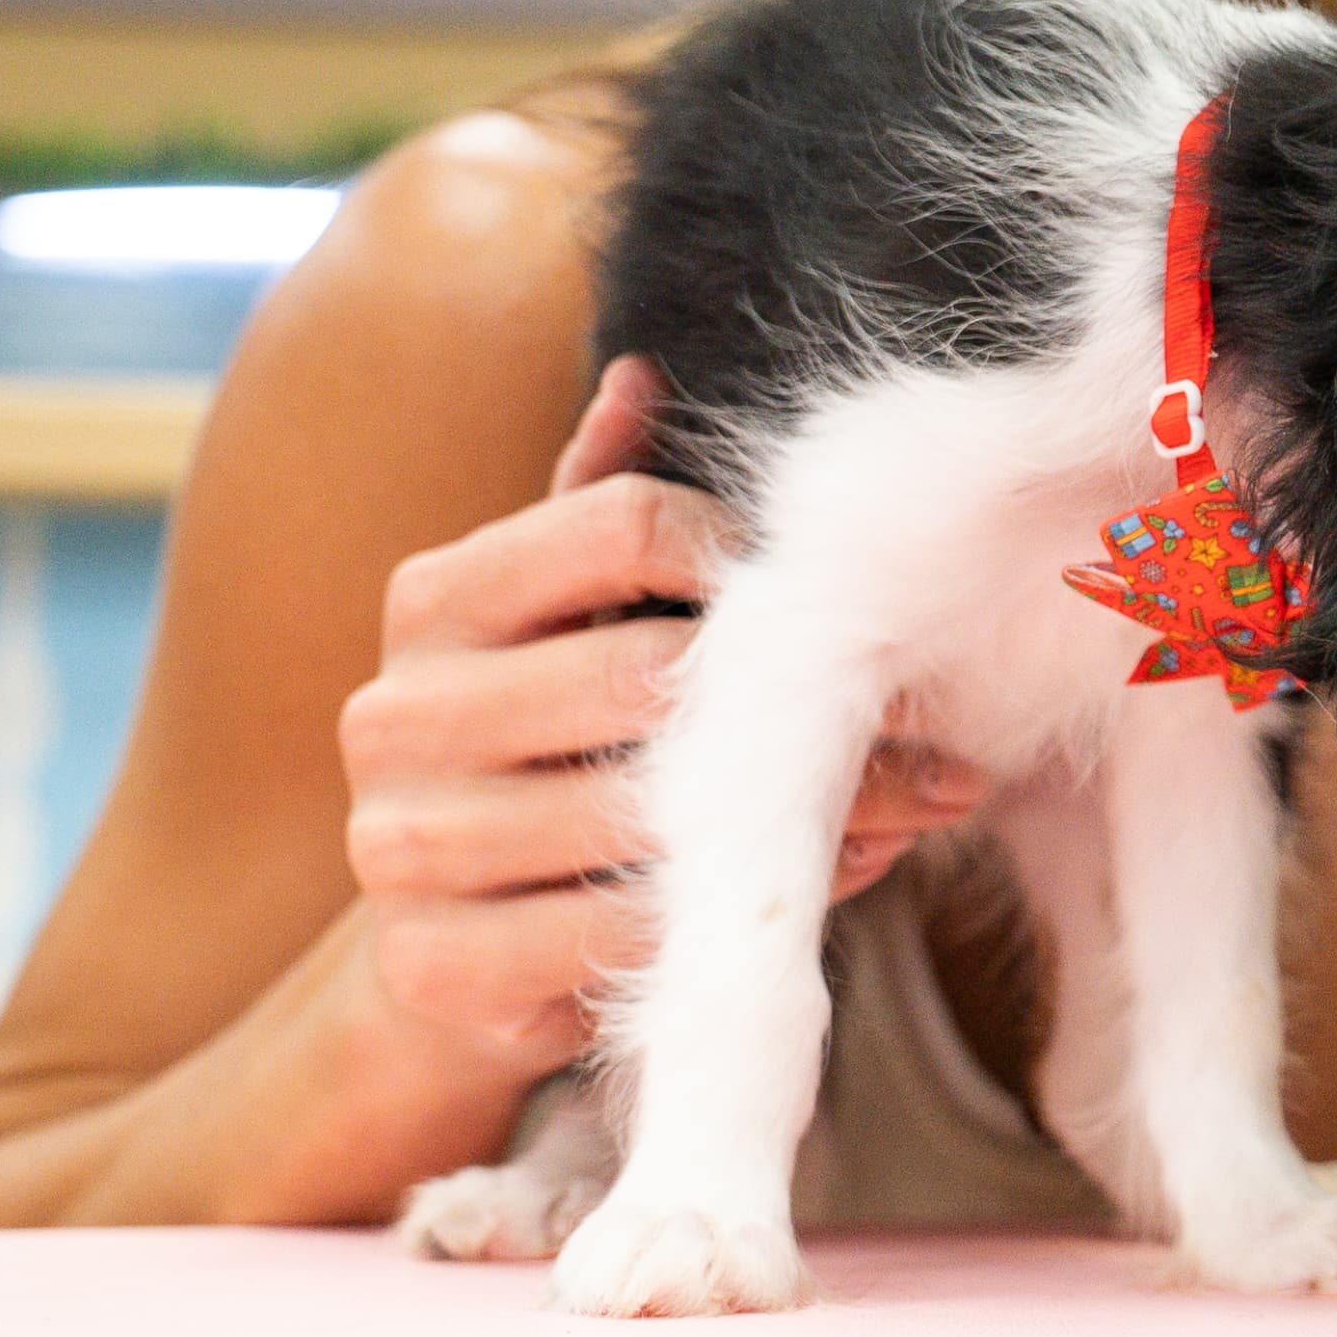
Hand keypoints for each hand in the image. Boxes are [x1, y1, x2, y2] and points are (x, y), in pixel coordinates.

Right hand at [335, 355, 985, 1074]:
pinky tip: (836, 879)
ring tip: (928, 801)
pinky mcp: (440, 964)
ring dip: (819, 816)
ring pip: (655, 815)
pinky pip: (635, 932)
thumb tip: (641, 373)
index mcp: (432, 601)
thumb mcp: (559, 625)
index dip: (748, 560)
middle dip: (811, 706)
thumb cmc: (542, 761)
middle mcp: (396, 713)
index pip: (620, 524)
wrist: (444, 957)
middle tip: (940, 722)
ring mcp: (406, 844)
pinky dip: (750, 908)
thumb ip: (593, 512)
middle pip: (648, 676)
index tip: (830, 605)